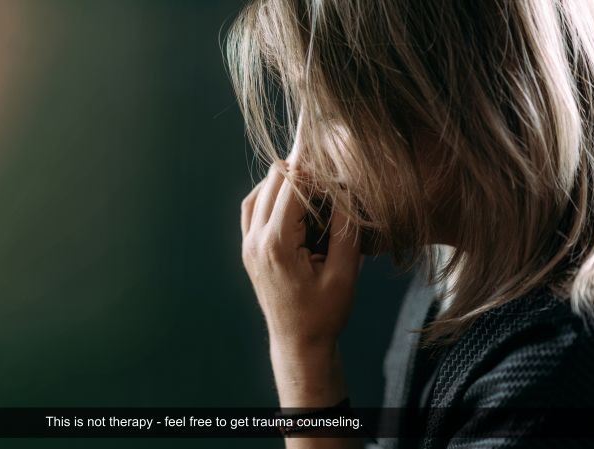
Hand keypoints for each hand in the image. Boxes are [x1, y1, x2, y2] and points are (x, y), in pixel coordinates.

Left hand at [240, 160, 361, 351]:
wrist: (298, 343)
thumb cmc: (324, 313)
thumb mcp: (344, 272)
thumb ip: (346, 229)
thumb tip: (346, 189)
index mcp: (277, 244)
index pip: (291, 186)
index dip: (309, 160)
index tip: (321, 137)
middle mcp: (255, 240)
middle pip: (272, 183)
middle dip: (298, 167)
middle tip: (324, 159)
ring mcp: (247, 245)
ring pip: (259, 193)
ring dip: (283, 181)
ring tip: (312, 179)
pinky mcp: (248, 250)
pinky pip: (252, 209)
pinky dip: (270, 196)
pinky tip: (292, 199)